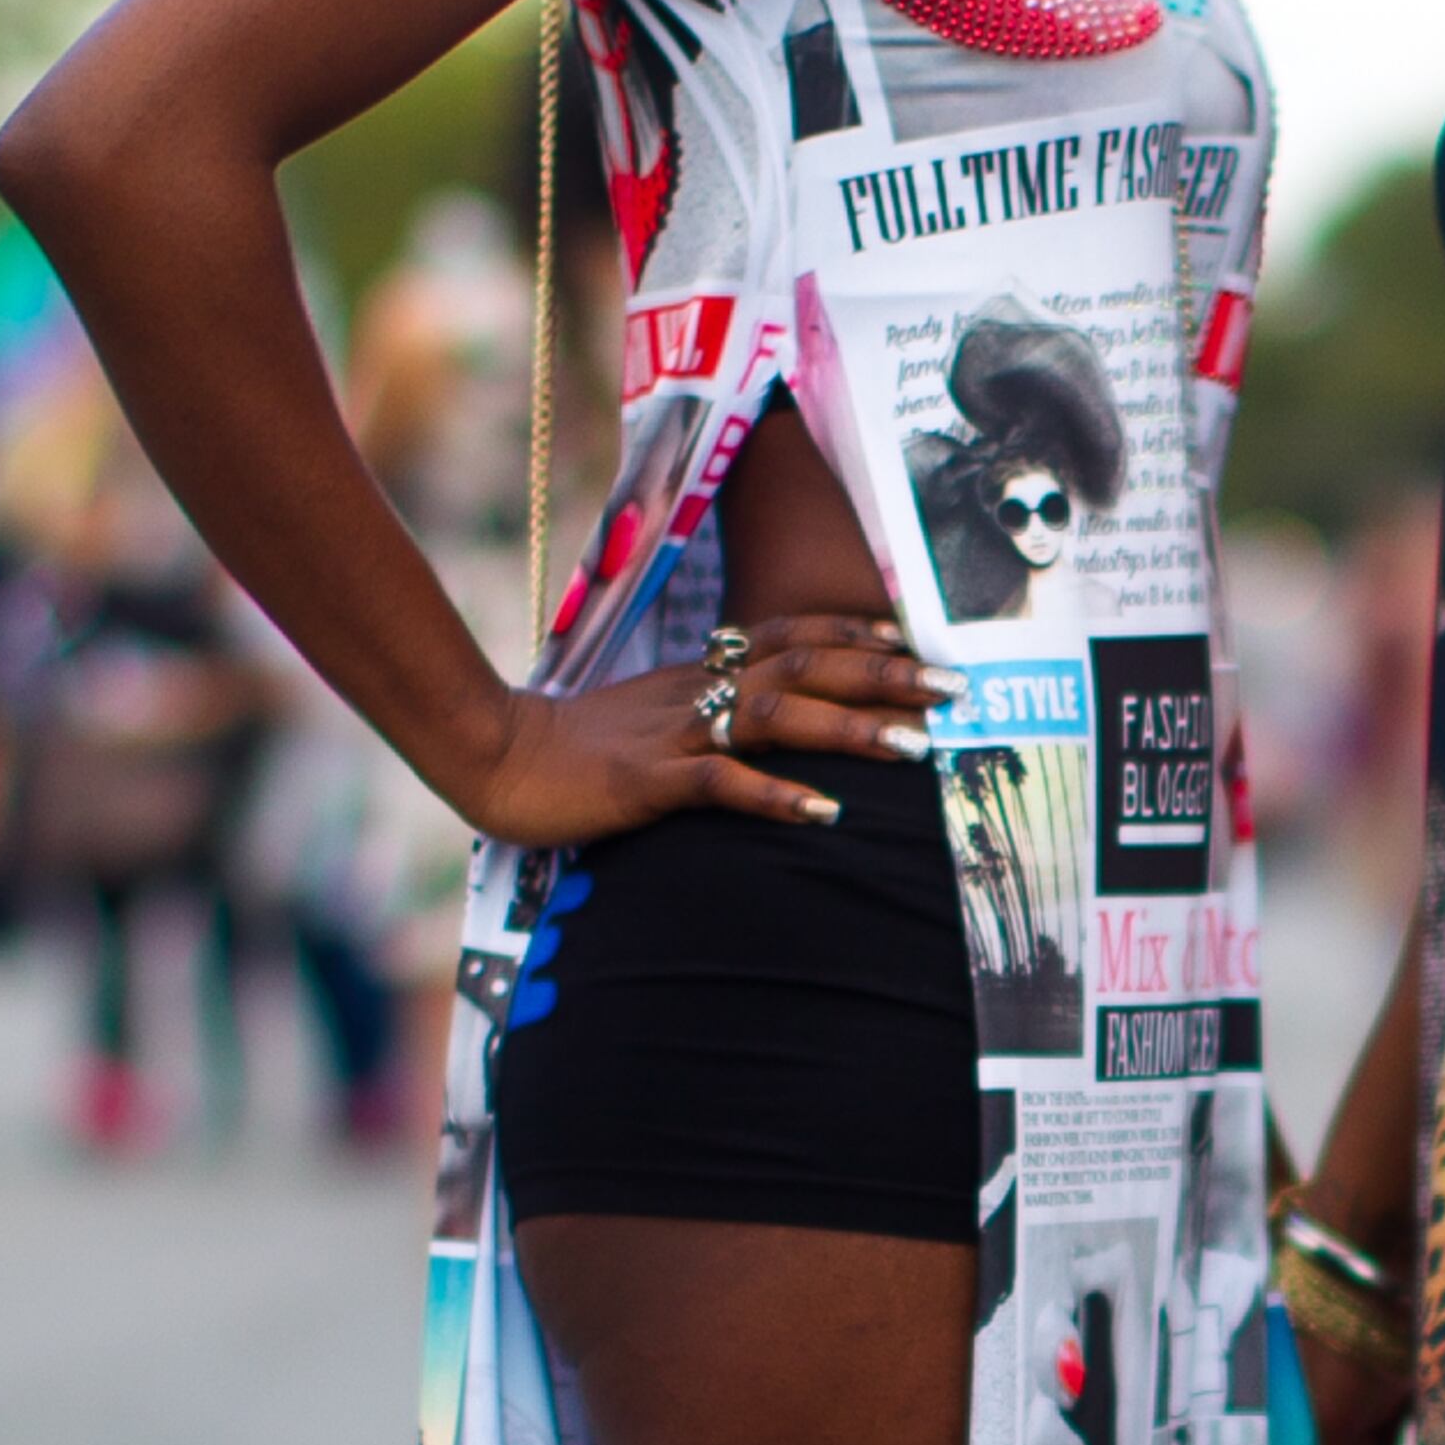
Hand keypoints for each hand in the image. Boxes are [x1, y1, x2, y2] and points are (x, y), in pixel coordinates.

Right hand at [463, 613, 946, 846]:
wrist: (490, 755)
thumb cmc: (571, 749)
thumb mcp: (649, 717)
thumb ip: (705, 712)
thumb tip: (760, 722)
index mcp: (699, 672)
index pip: (791, 636)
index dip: (855, 632)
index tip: (916, 638)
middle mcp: (697, 690)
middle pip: (806, 665)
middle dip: (885, 672)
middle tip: (955, 686)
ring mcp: (673, 732)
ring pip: (778, 716)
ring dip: (851, 729)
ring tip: (916, 747)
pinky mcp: (646, 781)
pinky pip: (722, 782)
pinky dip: (777, 794)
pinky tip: (826, 811)